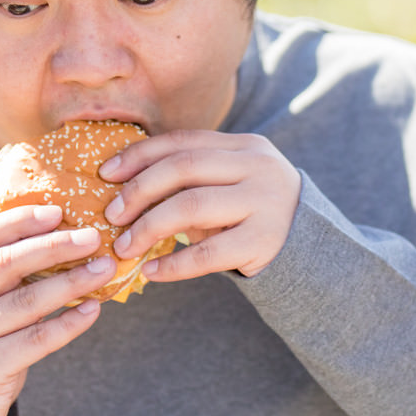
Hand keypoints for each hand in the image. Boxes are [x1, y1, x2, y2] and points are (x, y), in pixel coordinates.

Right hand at [0, 204, 116, 415]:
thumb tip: (55, 245)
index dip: (20, 221)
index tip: (57, 211)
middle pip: (8, 264)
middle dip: (54, 246)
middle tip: (92, 237)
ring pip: (28, 301)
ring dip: (72, 282)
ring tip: (104, 268)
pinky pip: (38, 340)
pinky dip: (69, 323)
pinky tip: (92, 311)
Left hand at [99, 130, 301, 280]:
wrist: (310, 252)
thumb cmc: (252, 217)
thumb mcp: (228, 187)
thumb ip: (190, 180)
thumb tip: (121, 188)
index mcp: (245, 146)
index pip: (182, 142)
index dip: (139, 156)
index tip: (105, 174)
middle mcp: (258, 167)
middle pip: (183, 168)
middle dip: (138, 191)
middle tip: (111, 215)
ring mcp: (264, 202)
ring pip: (191, 206)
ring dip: (148, 227)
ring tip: (125, 247)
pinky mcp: (265, 241)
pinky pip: (207, 254)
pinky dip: (173, 265)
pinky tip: (151, 273)